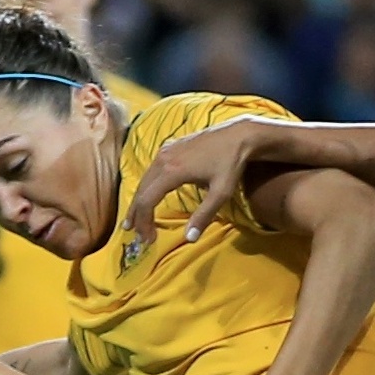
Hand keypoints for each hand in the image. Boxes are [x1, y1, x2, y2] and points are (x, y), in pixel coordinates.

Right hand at [127, 119, 266, 252]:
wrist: (239, 135)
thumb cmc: (231, 164)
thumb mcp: (221, 193)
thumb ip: (204, 216)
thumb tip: (189, 239)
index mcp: (172, 171)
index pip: (147, 201)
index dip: (144, 222)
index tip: (148, 239)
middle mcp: (163, 159)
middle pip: (141, 191)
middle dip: (138, 215)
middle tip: (138, 235)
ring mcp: (165, 151)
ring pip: (144, 180)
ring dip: (139, 201)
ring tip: (136, 220)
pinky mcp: (169, 147)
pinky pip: (151, 171)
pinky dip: (146, 188)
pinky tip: (148, 197)